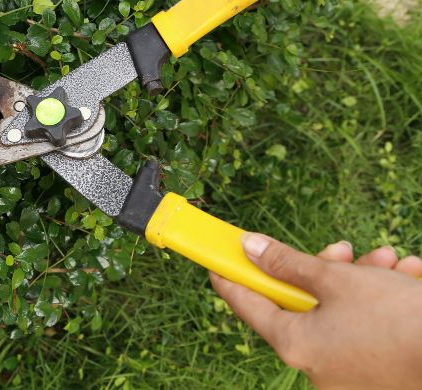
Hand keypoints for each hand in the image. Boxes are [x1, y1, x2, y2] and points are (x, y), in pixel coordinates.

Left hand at [210, 235, 421, 389]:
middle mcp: (315, 366)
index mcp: (294, 344)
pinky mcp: (376, 374)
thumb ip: (288, 264)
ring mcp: (347, 374)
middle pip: (302, 304)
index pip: (247, 305)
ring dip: (363, 281)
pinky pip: (367, 329)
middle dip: (326, 271)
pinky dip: (383, 302)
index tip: (218, 259)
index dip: (232, 276)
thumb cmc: (398, 318)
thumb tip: (250, 247)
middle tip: (344, 250)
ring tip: (391, 262)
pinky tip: (408, 277)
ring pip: (341, 311)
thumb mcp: (338, 280)